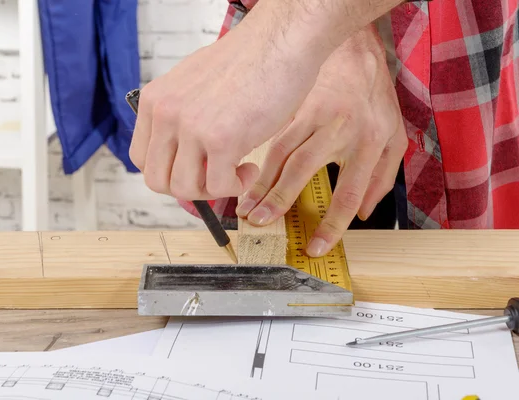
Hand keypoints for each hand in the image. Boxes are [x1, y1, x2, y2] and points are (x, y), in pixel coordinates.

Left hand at [128, 0, 403, 201]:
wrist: (280, 42)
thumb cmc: (247, 61)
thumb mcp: (194, 85)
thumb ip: (180, 115)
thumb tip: (181, 150)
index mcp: (154, 100)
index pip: (141, 158)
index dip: (168, 172)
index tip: (193, 169)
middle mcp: (165, 114)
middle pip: (157, 180)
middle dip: (188, 187)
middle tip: (214, 176)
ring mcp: (191, 127)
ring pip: (184, 189)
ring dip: (212, 190)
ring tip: (236, 170)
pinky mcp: (222, 139)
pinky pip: (219, 187)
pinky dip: (236, 186)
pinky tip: (250, 168)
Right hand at [235, 25, 406, 256]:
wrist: (354, 48)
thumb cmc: (373, 95)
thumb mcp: (394, 136)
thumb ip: (382, 178)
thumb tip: (365, 213)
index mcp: (368, 142)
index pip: (349, 193)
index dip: (331, 226)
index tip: (314, 248)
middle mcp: (339, 128)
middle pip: (302, 170)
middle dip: (278, 199)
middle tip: (260, 222)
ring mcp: (313, 114)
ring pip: (280, 152)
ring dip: (260, 181)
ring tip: (245, 204)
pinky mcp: (294, 105)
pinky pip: (274, 135)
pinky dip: (258, 159)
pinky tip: (247, 175)